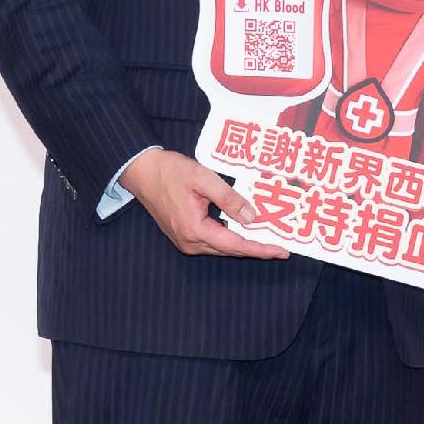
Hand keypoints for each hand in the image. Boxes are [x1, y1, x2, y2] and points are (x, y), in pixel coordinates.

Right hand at [119, 147, 288, 259]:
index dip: (261, 249)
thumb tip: (252, 217)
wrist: (142, 171)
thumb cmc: (171, 172)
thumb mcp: (204, 179)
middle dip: (256, 248)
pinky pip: (213, 241)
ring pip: (222, 247)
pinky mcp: (184, 235)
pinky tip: (244, 230)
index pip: (235, 245)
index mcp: (195, 229)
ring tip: (268, 239)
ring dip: (244, 243)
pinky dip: (230, 237)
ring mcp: (185, 240)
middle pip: (230, 250)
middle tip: (281, 245)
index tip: (281, 251)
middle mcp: (190, 241)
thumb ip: (230, 199)